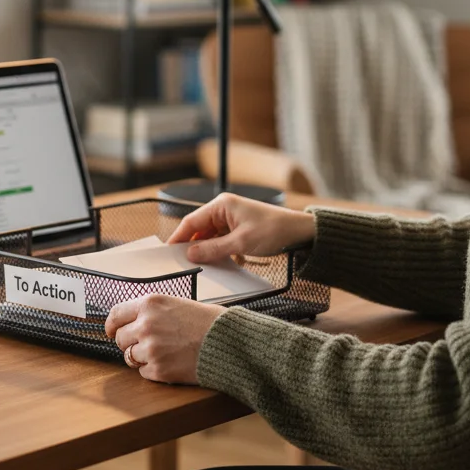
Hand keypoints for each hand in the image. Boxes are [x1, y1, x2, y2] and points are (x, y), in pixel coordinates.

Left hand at [105, 294, 226, 383]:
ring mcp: (150, 348)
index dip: (111, 325)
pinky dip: (154, 371)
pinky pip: (143, 373)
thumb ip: (153, 311)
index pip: (115, 314)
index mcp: (150, 303)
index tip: (110, 332)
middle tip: (147, 344)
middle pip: (120, 339)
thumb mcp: (177, 303)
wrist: (228, 342)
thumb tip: (133, 321)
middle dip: (130, 343)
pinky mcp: (158, 369)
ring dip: (142, 358)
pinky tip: (172, 362)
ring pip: (130, 357)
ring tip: (164, 353)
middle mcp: (146, 325)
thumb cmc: (209, 321)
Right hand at [167, 193, 315, 262]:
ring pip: (209, 236)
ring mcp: (231, 219)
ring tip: (202, 264)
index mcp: (221, 205)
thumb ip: (213, 249)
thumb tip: (190, 254)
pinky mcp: (238, 228)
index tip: (169, 253)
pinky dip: (217, 251)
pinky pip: (220, 240)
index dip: (178, 238)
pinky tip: (218, 262)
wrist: (301, 232)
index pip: (191, 221)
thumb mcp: (241, 243)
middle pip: (198, 229)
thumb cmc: (275, 230)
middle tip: (183, 263)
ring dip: (206, 250)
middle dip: (192, 246)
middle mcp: (224, 209)